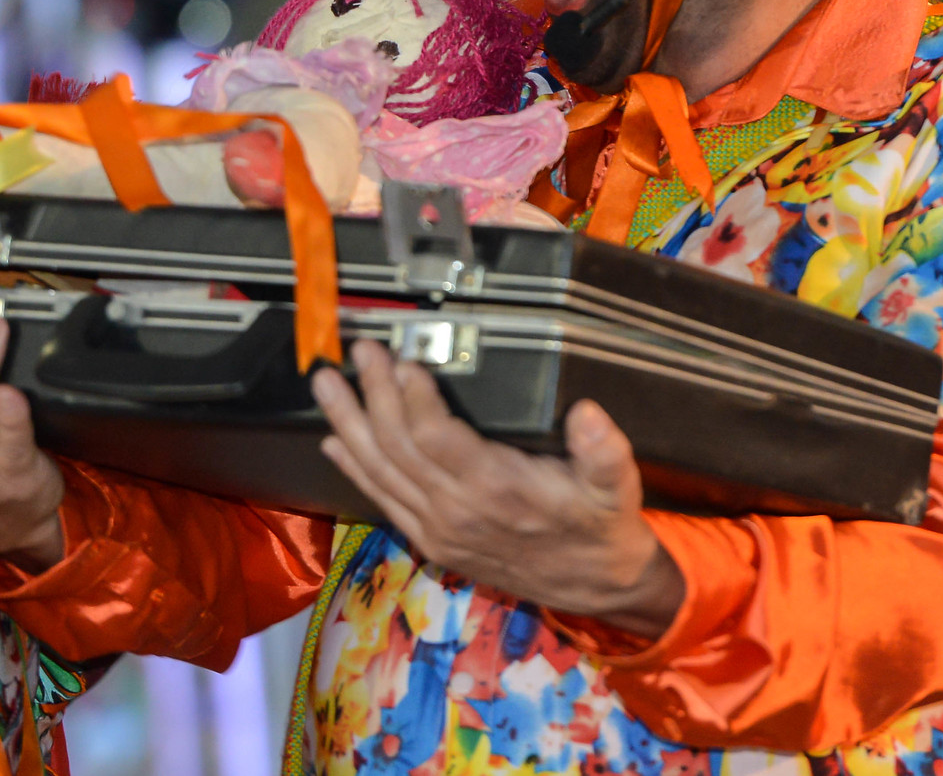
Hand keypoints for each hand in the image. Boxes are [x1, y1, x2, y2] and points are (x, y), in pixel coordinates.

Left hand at [312, 340, 683, 636]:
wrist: (596, 590)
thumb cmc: (601, 528)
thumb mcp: (617, 488)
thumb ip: (604, 451)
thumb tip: (590, 415)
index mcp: (497, 490)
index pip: (437, 439)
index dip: (413, 399)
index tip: (400, 360)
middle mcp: (457, 512)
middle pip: (397, 448)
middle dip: (373, 395)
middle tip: (359, 352)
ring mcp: (438, 529)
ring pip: (379, 472)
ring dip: (349, 424)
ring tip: (326, 384)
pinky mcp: (432, 540)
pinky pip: (382, 500)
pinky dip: (354, 468)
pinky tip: (333, 440)